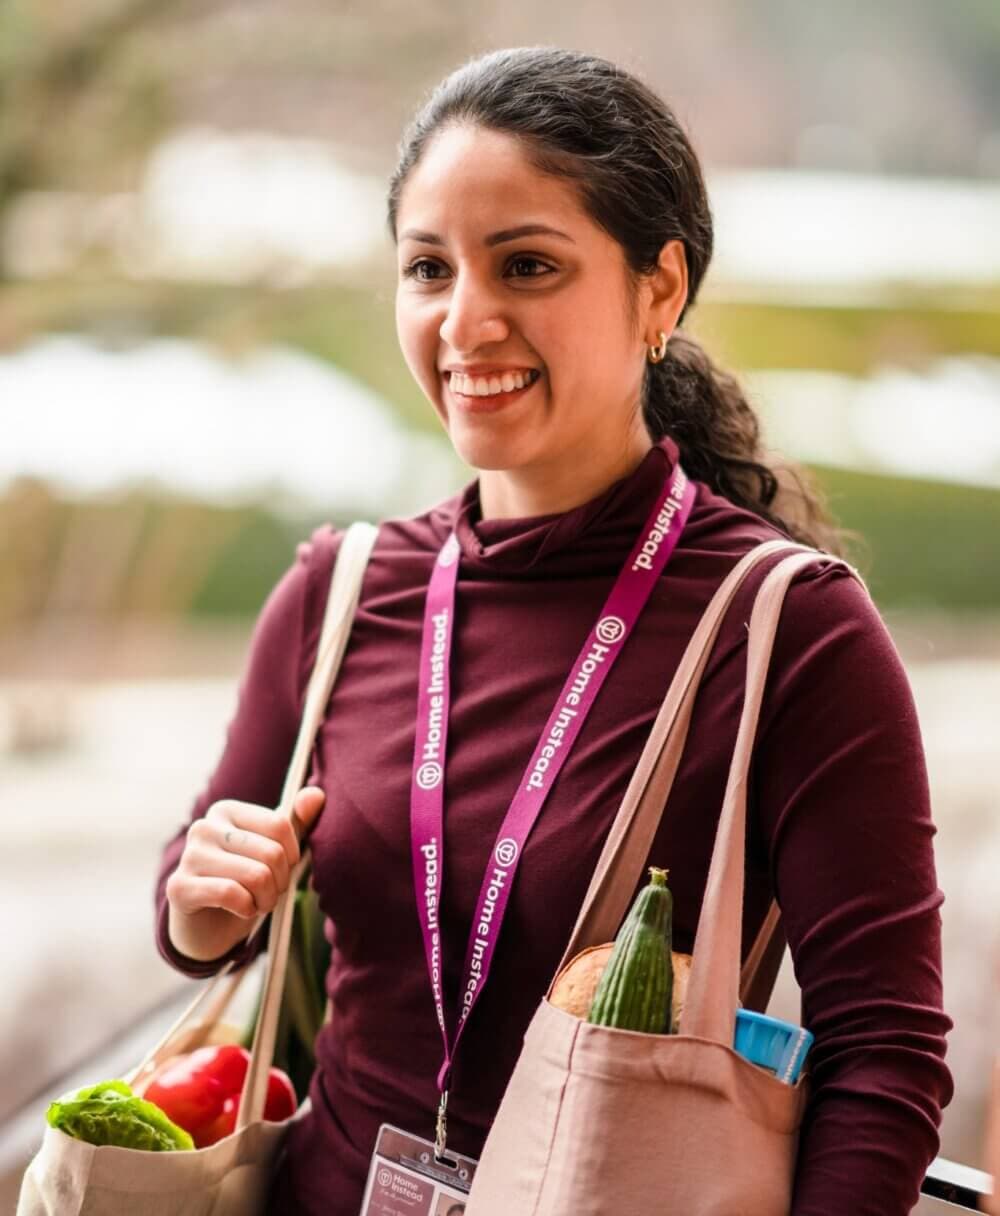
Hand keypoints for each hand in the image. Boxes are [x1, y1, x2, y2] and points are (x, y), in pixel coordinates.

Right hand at [165, 787, 324, 960]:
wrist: (208, 925)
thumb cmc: (245, 881)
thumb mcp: (274, 850)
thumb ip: (296, 822)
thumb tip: (317, 795)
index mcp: (227, 811)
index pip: (280, 825)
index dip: (292, 855)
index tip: (283, 869)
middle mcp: (204, 827)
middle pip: (271, 853)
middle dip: (280, 882)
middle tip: (270, 892)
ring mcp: (188, 856)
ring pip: (257, 876)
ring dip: (266, 899)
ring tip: (258, 903)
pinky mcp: (179, 887)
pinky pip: (232, 894)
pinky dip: (247, 908)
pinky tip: (242, 910)